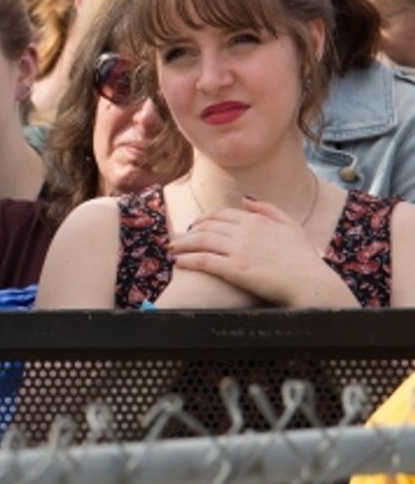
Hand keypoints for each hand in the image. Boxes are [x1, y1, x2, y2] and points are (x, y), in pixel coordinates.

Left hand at [167, 198, 355, 306]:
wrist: (312, 284)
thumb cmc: (304, 259)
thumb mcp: (291, 226)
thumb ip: (268, 210)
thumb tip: (245, 200)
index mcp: (256, 221)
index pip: (221, 215)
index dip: (205, 219)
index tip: (196, 225)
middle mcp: (244, 232)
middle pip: (207, 226)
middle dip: (190, 231)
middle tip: (180, 237)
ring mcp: (238, 250)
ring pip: (201, 241)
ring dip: (182, 244)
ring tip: (172, 248)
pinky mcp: (235, 269)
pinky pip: (203, 260)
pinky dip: (187, 259)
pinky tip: (178, 262)